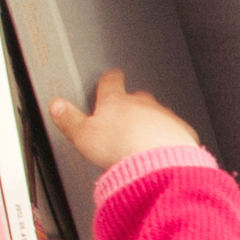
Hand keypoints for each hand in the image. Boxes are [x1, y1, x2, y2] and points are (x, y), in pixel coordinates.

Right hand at [45, 69, 200, 179]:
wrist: (157, 163)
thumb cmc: (121, 149)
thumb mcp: (84, 135)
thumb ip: (70, 119)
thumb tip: (57, 106)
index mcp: (116, 102)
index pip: (111, 82)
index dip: (110, 78)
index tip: (112, 76)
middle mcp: (143, 105)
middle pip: (138, 97)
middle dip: (133, 102)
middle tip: (126, 114)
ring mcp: (165, 117)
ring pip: (158, 114)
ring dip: (152, 122)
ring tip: (145, 138)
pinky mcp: (182, 133)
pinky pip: (176, 132)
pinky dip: (171, 138)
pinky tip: (165, 151)